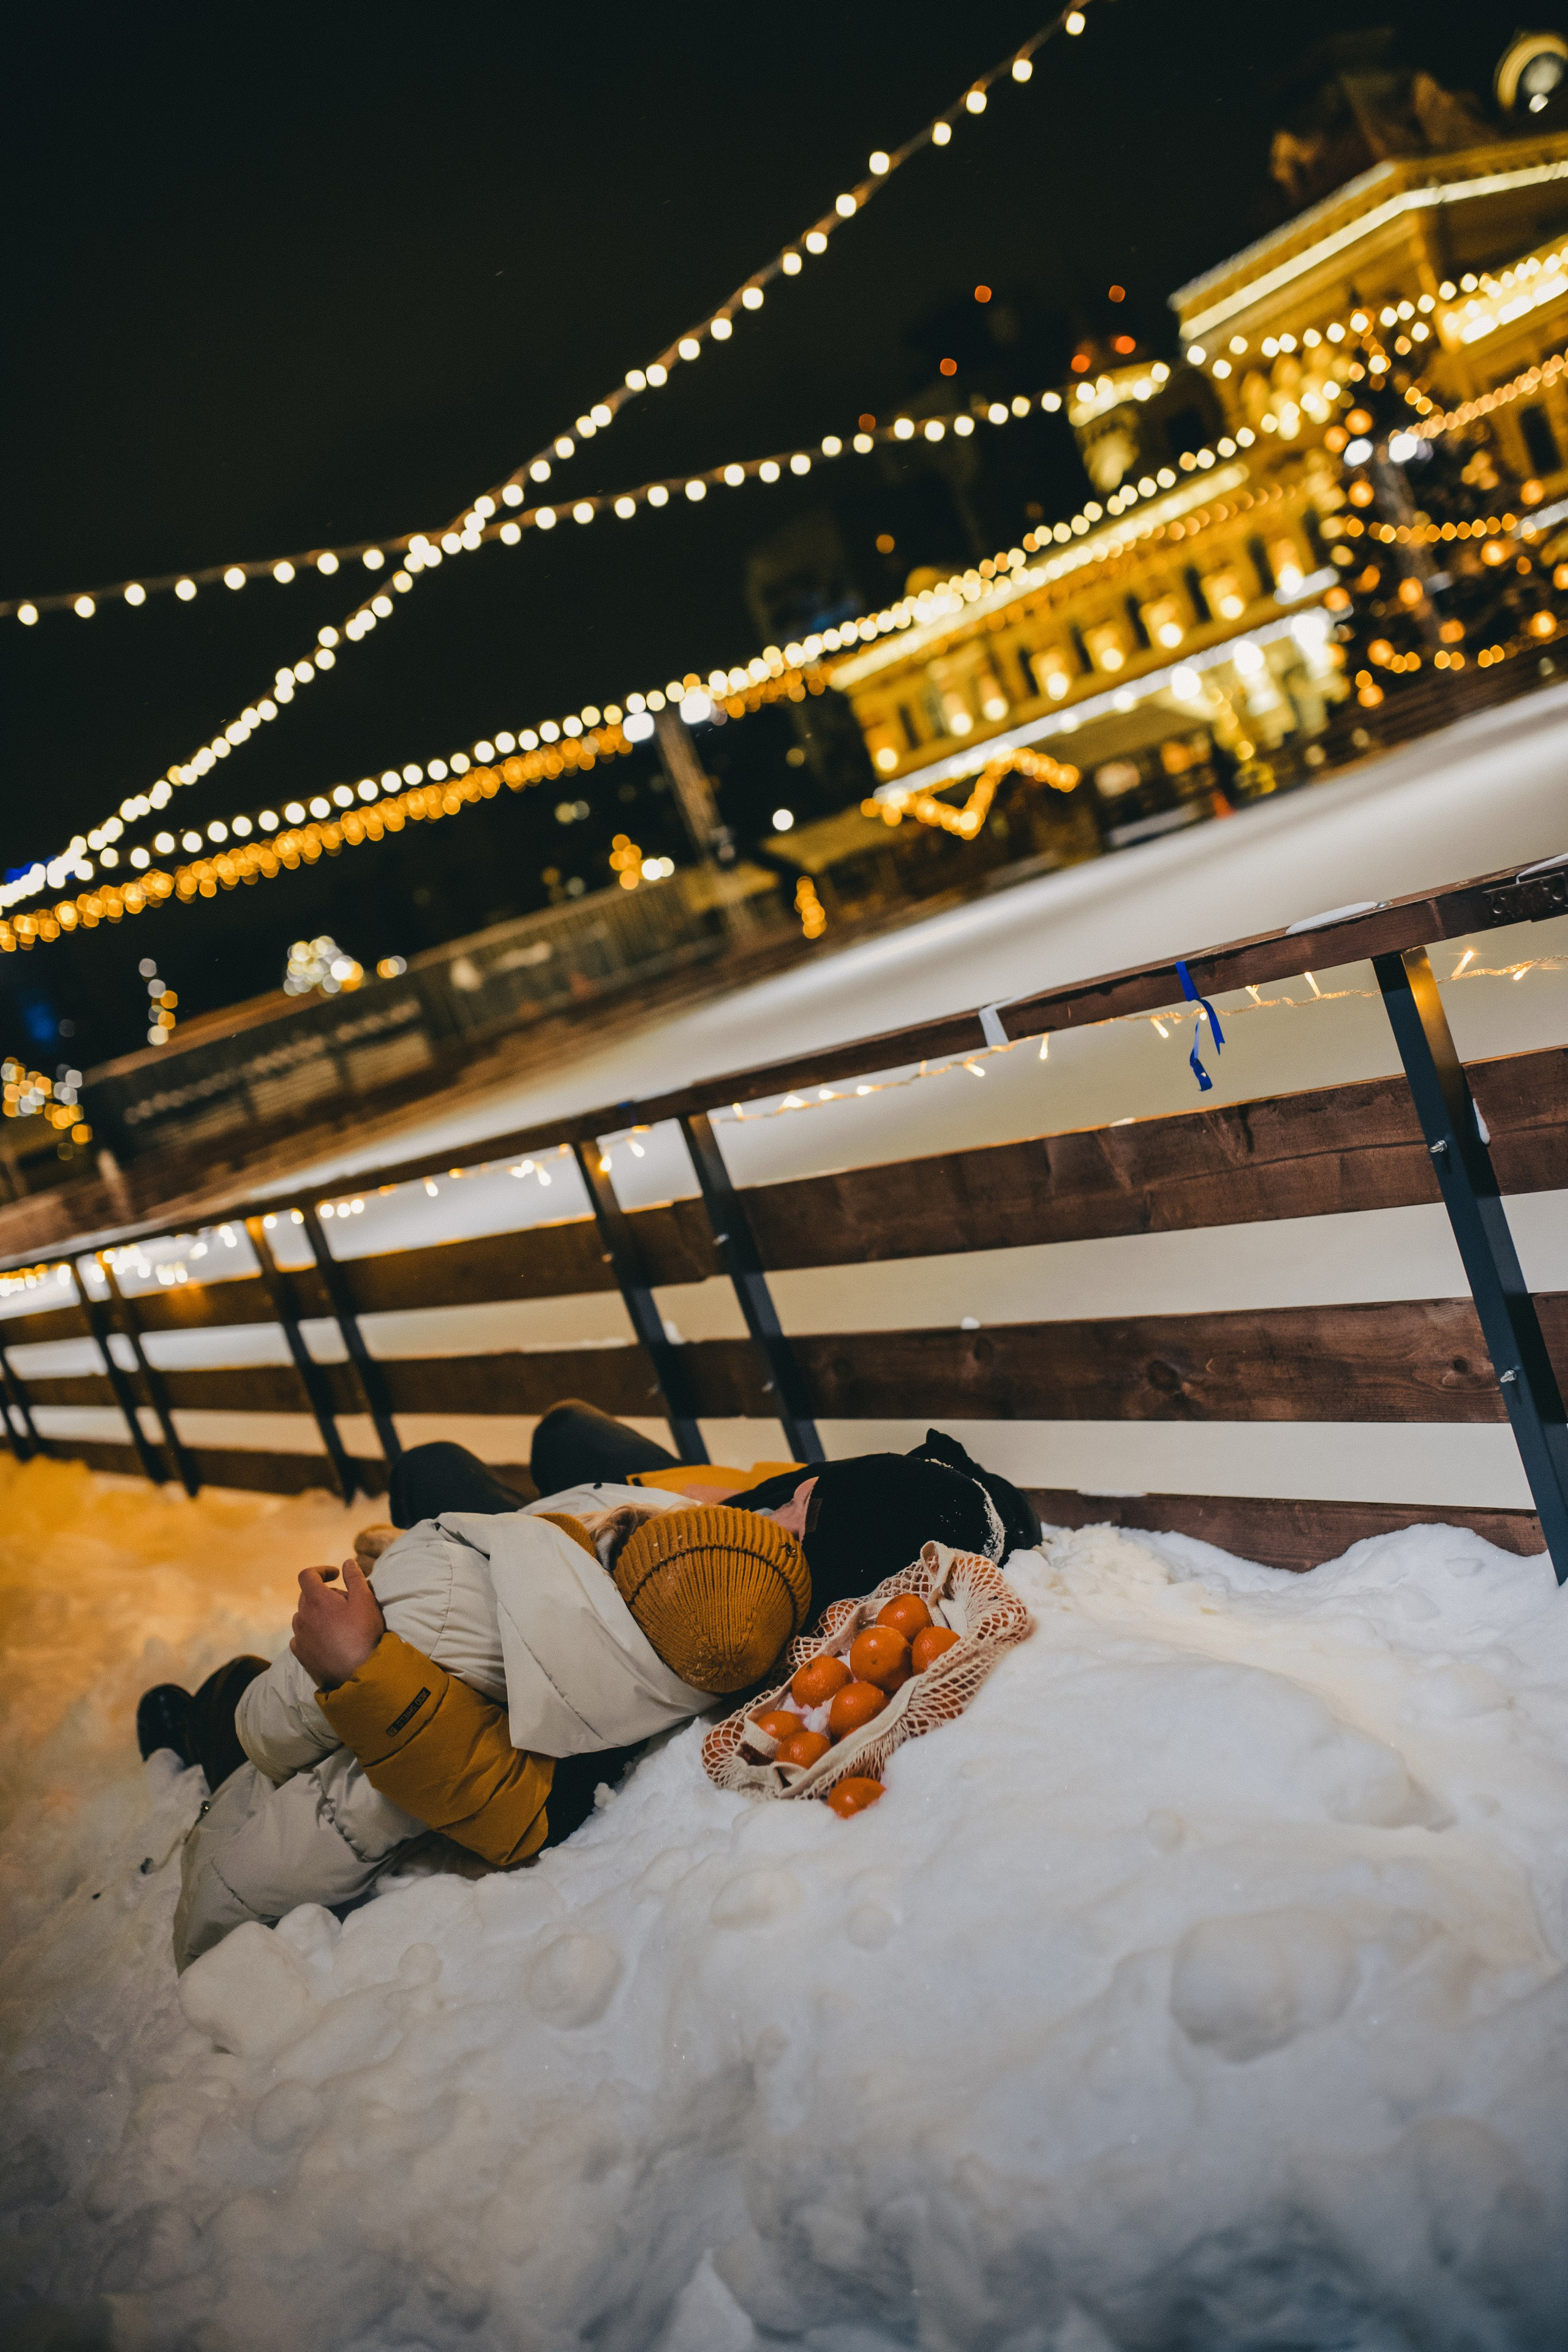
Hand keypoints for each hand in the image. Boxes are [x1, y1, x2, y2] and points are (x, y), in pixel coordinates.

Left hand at [290, 1557, 385, 1689]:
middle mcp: (303, 1617)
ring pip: (303, 1616)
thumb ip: (355, 1577)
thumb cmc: (364, 1634)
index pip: (307, 1575)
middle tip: (346, 1603)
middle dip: (324, 1593)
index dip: (321, 1571)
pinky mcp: (301, 1655)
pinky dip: (311, 1632)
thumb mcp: (366, 1600)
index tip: (336, 1575)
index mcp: (317, 1600)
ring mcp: (300, 1637)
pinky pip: (301, 1636)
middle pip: (306, 1596)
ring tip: (338, 1623)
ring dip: (317, 1614)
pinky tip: (327, 1639)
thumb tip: (347, 1563)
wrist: (360, 1673)